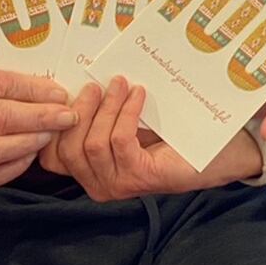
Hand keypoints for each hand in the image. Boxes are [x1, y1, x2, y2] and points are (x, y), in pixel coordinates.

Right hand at [39, 76, 262, 201]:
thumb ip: (100, 112)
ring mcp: (118, 185)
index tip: (64, 91)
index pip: (52, 155)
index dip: (53, 123)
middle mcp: (98, 185)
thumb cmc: (168, 136)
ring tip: (121, 84)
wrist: (214, 154)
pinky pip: (120, 141)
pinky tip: (139, 95)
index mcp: (88, 173)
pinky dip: (127, 113)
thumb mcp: (124, 123)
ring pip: (93, 144)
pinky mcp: (140, 178)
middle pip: (68, 149)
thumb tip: (80, 79)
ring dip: (106, 108)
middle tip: (97, 84)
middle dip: (81, 110)